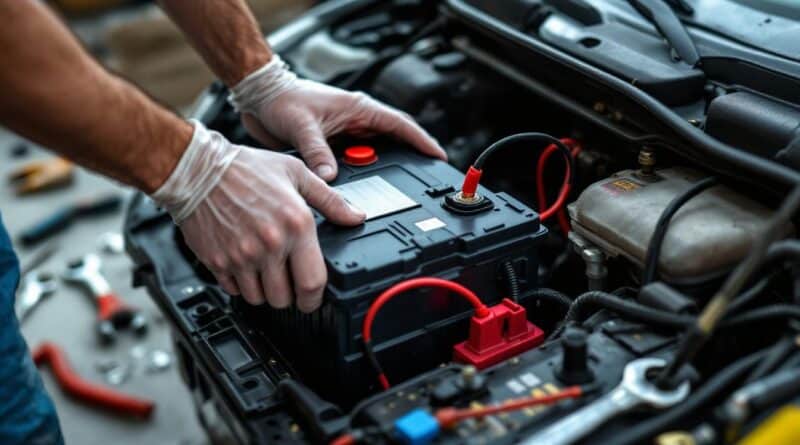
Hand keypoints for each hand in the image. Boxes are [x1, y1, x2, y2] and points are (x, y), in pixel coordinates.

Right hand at [152, 122, 364, 311]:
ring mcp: (241, 256)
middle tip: (287, 281)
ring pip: (259, 299)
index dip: (315, 298)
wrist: (198, 168)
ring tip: (265, 272)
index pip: (313, 282)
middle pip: (285, 298)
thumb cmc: (245, 169)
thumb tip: (356, 216)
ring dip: (265, 292)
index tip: (313, 297)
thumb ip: (330, 200)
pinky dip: (241, 285)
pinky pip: (235, 290)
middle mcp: (269, 244)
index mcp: (295, 225)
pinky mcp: (218, 261)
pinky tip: (244, 265)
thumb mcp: (296, 174)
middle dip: (289, 296)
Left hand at [228, 56, 445, 180]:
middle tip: (423, 178)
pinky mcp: (333, 146)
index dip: (421, 141)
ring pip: (374, 155)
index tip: (437, 156)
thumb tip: (330, 178)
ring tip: (393, 188)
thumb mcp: (302, 126)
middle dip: (409, 158)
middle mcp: (356, 121)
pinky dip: (360, 175)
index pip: (400, 125)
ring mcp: (346, 134)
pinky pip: (354, 163)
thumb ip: (318, 152)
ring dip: (381, 169)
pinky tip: (360, 189)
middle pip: (393, 142)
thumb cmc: (282, 99)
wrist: (260, 99)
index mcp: (358, 109)